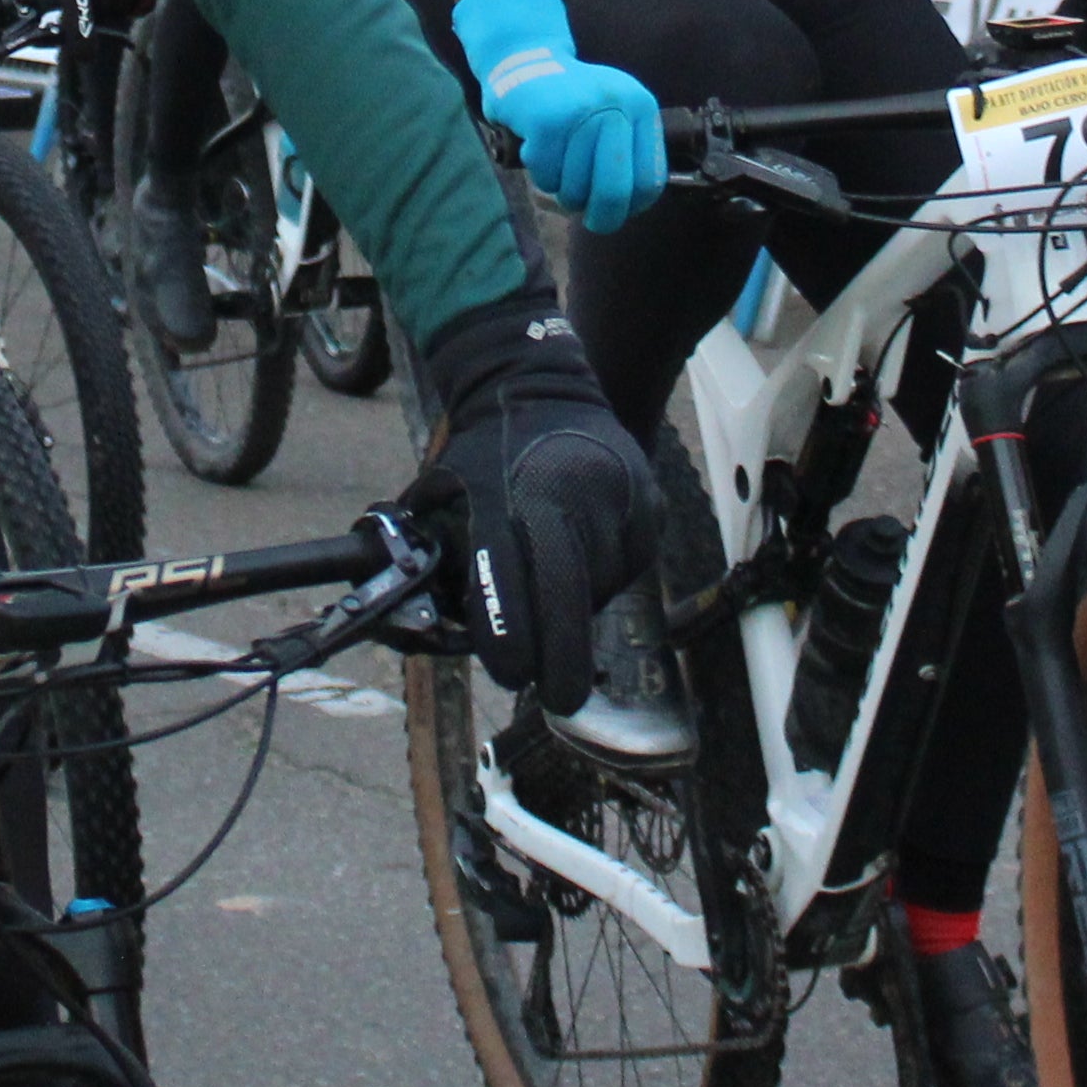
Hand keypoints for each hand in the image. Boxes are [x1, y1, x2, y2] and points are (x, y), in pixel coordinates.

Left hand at [408, 290, 657, 714]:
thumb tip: (438, 632)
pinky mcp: (647, 506)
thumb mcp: (448, 496)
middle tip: (559, 698)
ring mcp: (617, 500)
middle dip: (563, 660)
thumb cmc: (484, 453)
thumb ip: (446, 561)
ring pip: (600, 590)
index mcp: (511, 498)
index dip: (513, 640)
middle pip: (570, 602)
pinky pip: (627, 568)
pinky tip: (583, 554)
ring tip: (555, 585)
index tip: (511, 673)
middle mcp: (571, 497)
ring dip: (578, 610)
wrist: (544, 388)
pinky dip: (604, 580)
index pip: (514, 587)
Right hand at [451, 0, 664, 233]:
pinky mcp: (546, 120)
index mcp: (640, 105)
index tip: (617, 211)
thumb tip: (629, 208)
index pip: (649, 179)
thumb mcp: (612, 113)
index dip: (633, 207)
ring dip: (562, 191)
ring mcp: (581, 111)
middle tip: (590, 221)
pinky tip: (537, 150)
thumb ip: (627, 152)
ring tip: (557, 166)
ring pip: (575, 189)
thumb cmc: (570, 100)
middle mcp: (616, 104)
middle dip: (602, 217)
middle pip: (614, 190)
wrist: (522, 57)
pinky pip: (546, 177)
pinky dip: (540, 175)